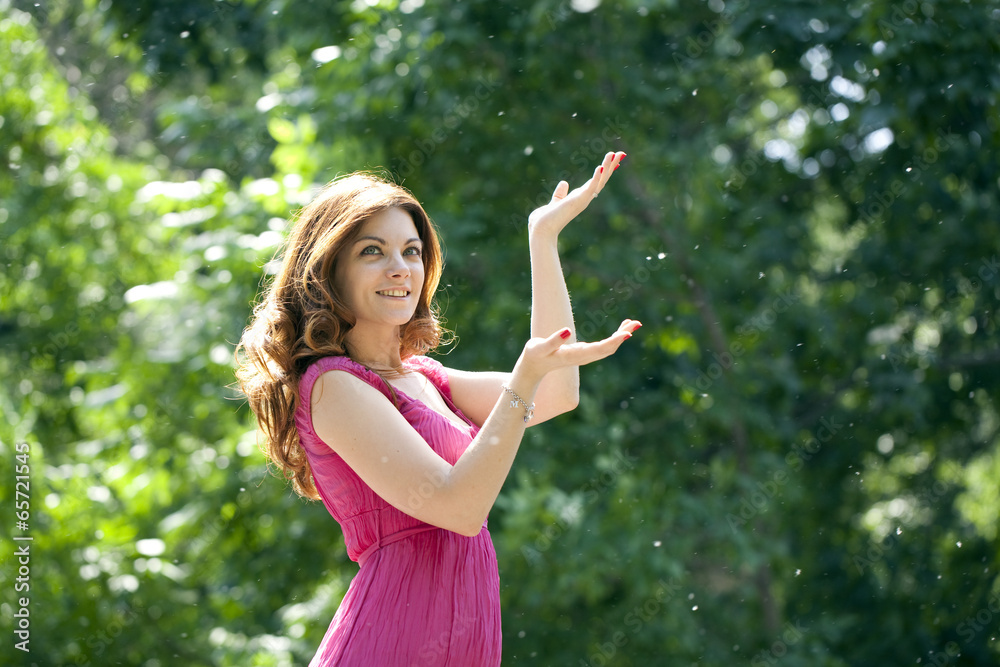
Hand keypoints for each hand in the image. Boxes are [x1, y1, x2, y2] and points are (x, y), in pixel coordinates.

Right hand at [515, 319, 641, 382]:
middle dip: (622, 336)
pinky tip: (622, 329)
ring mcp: (585, 356)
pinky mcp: (585, 353)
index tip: (627, 334)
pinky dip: (615, 336)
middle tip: (637, 323)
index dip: (614, 341)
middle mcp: (583, 357)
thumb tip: (568, 330)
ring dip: (621, 335)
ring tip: (634, 323)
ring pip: (609, 347)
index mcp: (575, 356)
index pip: (599, 349)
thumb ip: (554, 340)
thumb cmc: (534, 355)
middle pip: (608, 349)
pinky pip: (605, 345)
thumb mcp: (539, 348)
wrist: (532, 368)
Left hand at [527, 151, 624, 238]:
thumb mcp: (555, 202)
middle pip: (602, 180)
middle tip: (621, 153)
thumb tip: (564, 183)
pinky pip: (590, 187)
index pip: (596, 182)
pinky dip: (596, 178)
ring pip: (599, 181)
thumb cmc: (546, 219)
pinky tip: (600, 167)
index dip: (605, 171)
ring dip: (607, 167)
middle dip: (611, 166)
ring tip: (615, 154)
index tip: (613, 159)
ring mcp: (582, 200)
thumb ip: (560, 194)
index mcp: (579, 198)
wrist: (541, 230)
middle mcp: (584, 199)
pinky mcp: (578, 201)